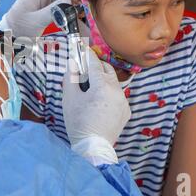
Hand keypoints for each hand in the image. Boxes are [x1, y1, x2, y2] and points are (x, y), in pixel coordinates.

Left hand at [0, 0, 72, 36]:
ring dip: (68, 1)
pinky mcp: (46, 10)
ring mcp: (43, 2)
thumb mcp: (36, 21)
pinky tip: (69, 15)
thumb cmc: (20, 28)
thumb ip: (52, 12)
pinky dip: (65, 9)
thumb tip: (68, 3)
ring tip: (74, 11)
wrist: (11, 37)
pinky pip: (59, 5)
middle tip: (76, 4)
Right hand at [62, 49, 130, 164]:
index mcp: (102, 86)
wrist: (93, 147)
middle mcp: (116, 91)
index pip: (94, 64)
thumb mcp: (69, 99)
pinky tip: (98, 101)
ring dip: (103, 80)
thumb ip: (70, 77)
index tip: (83, 48)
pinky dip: (109, 93)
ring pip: (113, 83)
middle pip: (107, 70)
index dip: (87, 55)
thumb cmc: (78, 122)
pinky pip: (117, 96)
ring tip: (90, 87)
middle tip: (85, 67)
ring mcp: (123, 101)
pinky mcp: (126, 111)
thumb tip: (72, 63)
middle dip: (96, 66)